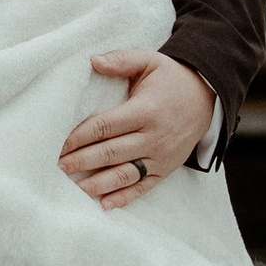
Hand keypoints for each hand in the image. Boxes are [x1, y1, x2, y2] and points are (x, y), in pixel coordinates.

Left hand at [60, 51, 216, 210]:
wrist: (207, 98)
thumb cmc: (171, 79)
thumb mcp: (149, 61)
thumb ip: (121, 60)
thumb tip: (93, 61)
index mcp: (145, 111)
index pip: (105, 126)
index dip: (80, 136)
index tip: (60, 143)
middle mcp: (153, 137)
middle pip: (111, 153)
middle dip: (82, 161)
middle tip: (58, 166)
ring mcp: (160, 156)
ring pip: (125, 175)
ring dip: (98, 183)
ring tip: (75, 188)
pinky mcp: (165, 170)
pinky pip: (143, 187)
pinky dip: (124, 198)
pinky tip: (104, 204)